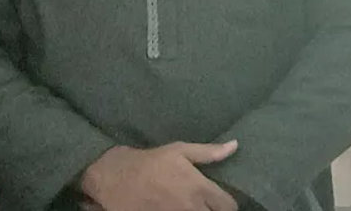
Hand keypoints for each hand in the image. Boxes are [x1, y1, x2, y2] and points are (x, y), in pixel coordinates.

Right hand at [78, 141, 239, 210]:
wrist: (116, 178)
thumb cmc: (150, 162)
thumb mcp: (178, 151)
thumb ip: (208, 152)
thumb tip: (235, 146)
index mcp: (200, 188)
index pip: (229, 206)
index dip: (225, 203)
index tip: (216, 199)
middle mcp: (193, 207)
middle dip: (211, 209)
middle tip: (202, 202)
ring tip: (188, 205)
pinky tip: (174, 208)